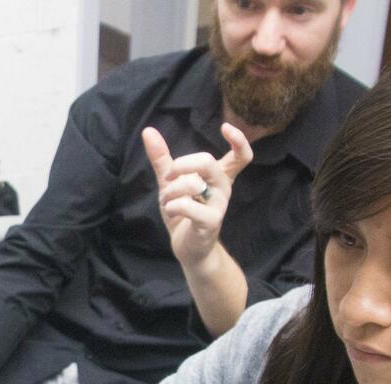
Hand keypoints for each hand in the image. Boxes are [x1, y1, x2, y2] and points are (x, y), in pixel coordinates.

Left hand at [141, 122, 253, 268]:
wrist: (188, 248)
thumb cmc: (183, 213)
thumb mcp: (170, 183)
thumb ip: (162, 159)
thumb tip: (148, 131)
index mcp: (218, 176)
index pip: (242, 157)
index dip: (239, 140)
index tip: (225, 128)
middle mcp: (223, 188)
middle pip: (209, 162)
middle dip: (181, 164)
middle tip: (168, 175)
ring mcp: (219, 205)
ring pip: (194, 184)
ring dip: (171, 190)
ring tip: (167, 201)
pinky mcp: (210, 222)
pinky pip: (188, 206)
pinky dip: (173, 205)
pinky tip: (171, 210)